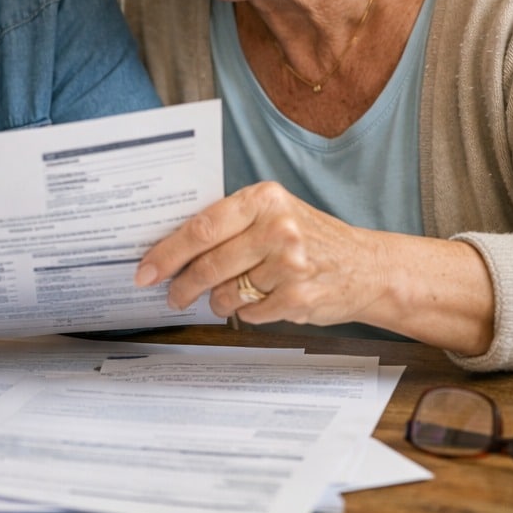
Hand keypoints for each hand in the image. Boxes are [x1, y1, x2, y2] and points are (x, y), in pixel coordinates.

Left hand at [134, 182, 391, 326]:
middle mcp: (278, 227)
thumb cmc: (311, 239)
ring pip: (226, 293)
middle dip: (182, 286)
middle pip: (209, 264)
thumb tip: (172, 248)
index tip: (145, 270)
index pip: (202, 227)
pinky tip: (260, 301)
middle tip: (171, 296)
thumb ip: (231, 224)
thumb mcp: (275, 214)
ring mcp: (290, 264)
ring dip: (217, 301)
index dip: (167, 252)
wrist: (367, 267)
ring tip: (224, 297)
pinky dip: (247, 312)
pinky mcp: (298, 297)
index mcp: (264, 199)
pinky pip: (250, 313)